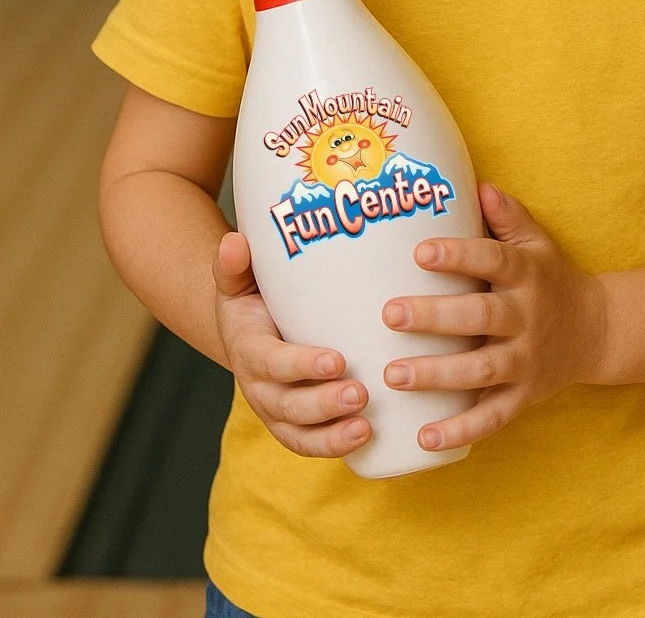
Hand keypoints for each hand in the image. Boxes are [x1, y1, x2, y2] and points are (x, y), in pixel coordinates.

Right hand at [213, 231, 370, 457]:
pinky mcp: (293, 425)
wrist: (248, 329)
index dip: (300, 366)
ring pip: (299, 433)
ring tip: (366, 425)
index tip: (337, 361)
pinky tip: (366, 437)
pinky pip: (309, 444)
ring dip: (332, 435)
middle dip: (323, 404)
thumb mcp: (239, 279)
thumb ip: (234, 264)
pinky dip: (334, 446)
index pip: (271, 363)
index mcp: (248, 349)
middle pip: (287, 406)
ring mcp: (275, 410)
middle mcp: (258, 387)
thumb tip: (234, 241)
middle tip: (360, 393)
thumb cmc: (252, 298)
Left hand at [381, 182, 606, 452]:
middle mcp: (527, 318)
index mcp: (526, 275)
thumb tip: (478, 185)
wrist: (597, 331)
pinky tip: (424, 437)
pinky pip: (492, 417)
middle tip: (390, 314)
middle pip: (481, 316)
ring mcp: (526, 361)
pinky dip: (461, 430)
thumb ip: (508, 215)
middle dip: (435, 317)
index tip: (420, 251)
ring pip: (481, 370)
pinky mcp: (524, 396)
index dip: (458, 255)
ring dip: (437, 374)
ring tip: (394, 375)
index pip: (493, 260)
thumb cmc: (550, 279)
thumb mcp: (537, 243)